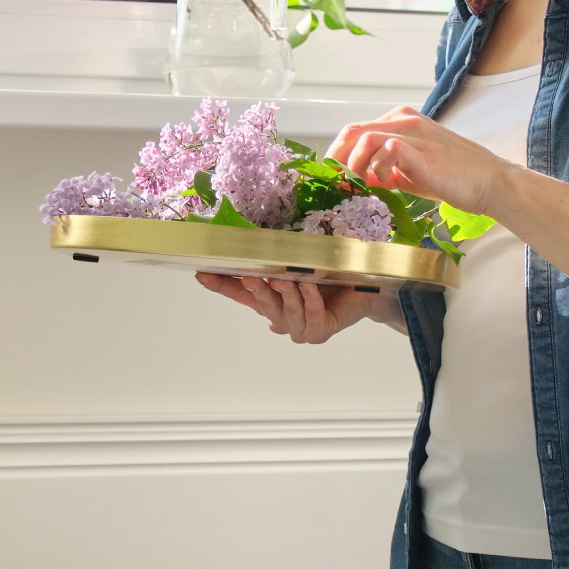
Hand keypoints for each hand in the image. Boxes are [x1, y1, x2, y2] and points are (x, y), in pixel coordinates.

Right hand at [194, 272, 391, 342]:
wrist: (367, 290)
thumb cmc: (332, 274)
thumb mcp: (304, 260)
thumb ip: (285, 256)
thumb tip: (264, 236)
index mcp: (271, 300)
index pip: (240, 294)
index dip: (221, 285)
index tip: (202, 273)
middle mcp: (281, 317)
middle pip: (261, 304)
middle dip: (255, 290)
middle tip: (250, 275)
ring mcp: (299, 328)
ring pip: (286, 310)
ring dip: (286, 293)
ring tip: (285, 278)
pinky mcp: (319, 332)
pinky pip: (312, 314)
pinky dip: (310, 299)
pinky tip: (310, 286)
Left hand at [327, 105, 516, 215]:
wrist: (490, 182)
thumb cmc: (454, 177)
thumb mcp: (410, 171)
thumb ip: (384, 171)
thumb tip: (358, 181)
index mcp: (401, 120)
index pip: (356, 132)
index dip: (339, 156)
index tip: (334, 178)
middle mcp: (404, 120)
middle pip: (353, 132)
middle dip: (338, 160)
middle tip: (337, 183)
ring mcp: (413, 132)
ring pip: (364, 138)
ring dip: (354, 166)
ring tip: (359, 186)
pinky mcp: (420, 149)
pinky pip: (384, 150)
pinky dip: (375, 169)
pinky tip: (381, 184)